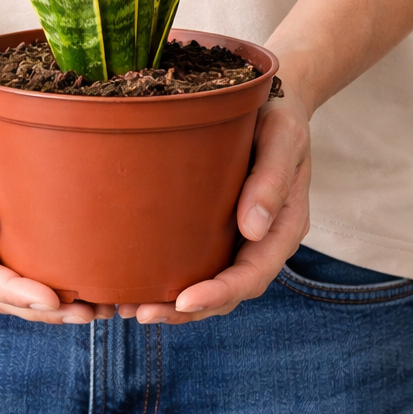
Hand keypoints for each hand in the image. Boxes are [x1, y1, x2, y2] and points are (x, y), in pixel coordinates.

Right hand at [0, 76, 112, 323]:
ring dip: (51, 303)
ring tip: (97, 309)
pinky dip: (51, 277)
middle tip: (89, 313)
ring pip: (12, 282)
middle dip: (41, 309)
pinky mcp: (0, 220)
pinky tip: (85, 281)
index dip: (12, 290)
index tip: (50, 298)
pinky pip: (23, 258)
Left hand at [117, 91, 311, 323]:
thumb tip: (251, 229)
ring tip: (129, 307)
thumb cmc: (279, 117)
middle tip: (140, 313)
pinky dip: (172, 276)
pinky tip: (138, 278)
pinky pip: (198, 258)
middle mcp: (262, 239)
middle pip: (227, 291)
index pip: (253, 274)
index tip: (184, 300)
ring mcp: (240, 235)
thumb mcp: (284, 139)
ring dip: (174, 303)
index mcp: (283, 226)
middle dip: (186, 310)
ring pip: (210, 282)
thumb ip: (271, 181)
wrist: (274, 100)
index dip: (220, 293)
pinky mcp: (219, 223)